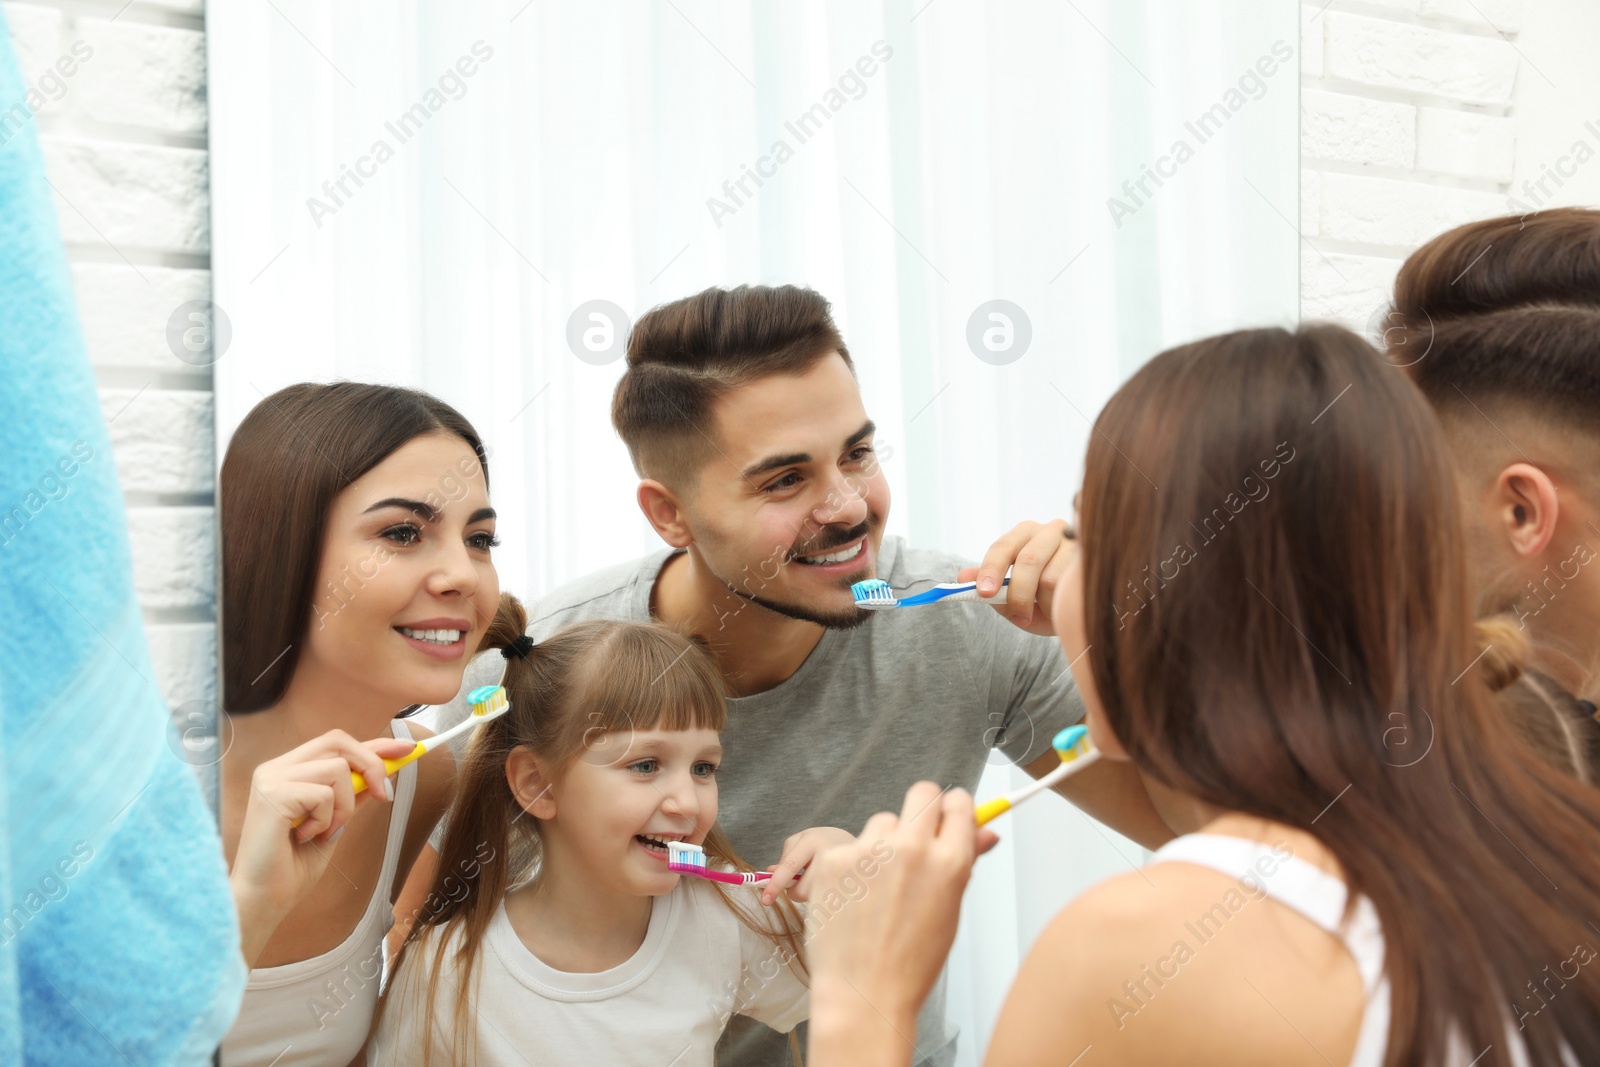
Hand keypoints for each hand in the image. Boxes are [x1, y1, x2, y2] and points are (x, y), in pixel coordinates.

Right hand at [229, 730, 414, 963]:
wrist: (264, 899)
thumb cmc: (292, 867)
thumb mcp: (335, 823)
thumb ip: (354, 795)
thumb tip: (385, 772)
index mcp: (288, 770)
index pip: (337, 744)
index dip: (375, 744)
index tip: (407, 749)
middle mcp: (276, 767)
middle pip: (338, 742)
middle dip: (372, 765)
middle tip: (384, 797)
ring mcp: (271, 778)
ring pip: (337, 769)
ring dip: (344, 806)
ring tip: (323, 832)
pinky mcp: (272, 794)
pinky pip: (323, 794)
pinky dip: (326, 820)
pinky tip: (305, 837)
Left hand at [761, 826, 854, 905]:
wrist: (861, 844)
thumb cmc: (824, 842)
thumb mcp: (801, 841)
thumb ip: (785, 858)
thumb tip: (770, 873)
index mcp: (812, 841)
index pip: (789, 866)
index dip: (775, 885)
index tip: (765, 900)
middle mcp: (828, 855)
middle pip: (802, 890)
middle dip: (795, 893)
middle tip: (799, 884)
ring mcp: (842, 872)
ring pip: (815, 898)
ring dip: (810, 895)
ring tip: (819, 880)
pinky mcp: (853, 887)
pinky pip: (828, 902)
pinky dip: (823, 897)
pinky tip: (831, 885)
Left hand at [806, 784, 987, 1047]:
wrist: (863, 993)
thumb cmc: (910, 962)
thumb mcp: (950, 910)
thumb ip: (965, 862)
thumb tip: (986, 831)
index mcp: (950, 862)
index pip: (958, 803)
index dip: (953, 810)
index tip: (947, 820)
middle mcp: (912, 848)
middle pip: (923, 793)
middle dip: (923, 809)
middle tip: (915, 839)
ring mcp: (869, 851)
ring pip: (883, 821)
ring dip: (884, 842)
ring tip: (880, 887)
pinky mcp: (834, 857)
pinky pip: (850, 844)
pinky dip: (852, 865)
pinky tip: (854, 897)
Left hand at [958, 519, 1073, 634]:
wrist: (1082, 610)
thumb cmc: (1043, 601)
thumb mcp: (1011, 598)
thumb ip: (988, 588)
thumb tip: (962, 578)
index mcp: (1024, 534)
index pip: (1002, 548)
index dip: (991, 570)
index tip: (984, 592)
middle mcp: (1050, 530)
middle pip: (1028, 560)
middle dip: (1018, 594)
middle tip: (1019, 617)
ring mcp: (1076, 543)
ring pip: (1051, 579)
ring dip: (1045, 605)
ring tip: (1048, 611)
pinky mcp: (1095, 560)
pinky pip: (1072, 588)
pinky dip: (1063, 604)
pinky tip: (1065, 605)